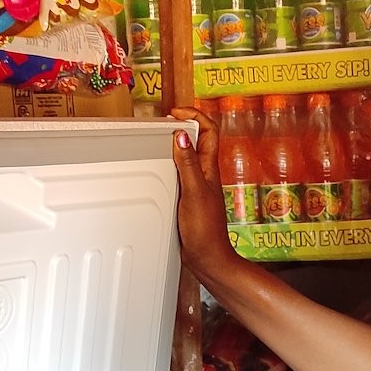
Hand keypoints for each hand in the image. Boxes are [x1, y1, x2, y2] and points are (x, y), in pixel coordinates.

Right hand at [169, 106, 241, 283]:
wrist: (207, 258)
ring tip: (160, 139)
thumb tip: (181, 135)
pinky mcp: (188, 199)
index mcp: (210, 170)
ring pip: (190, 156)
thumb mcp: (193, 192)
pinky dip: (171, 165)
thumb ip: (187, 164)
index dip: (195, 116)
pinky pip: (181, 173)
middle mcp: (205, 175)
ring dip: (177, 144)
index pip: (209, 132)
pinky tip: (160, 169)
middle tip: (165, 121)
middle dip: (185, 124)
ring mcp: (197, 186)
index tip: (175, 113)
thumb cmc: (205, 230)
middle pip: (200, 140)